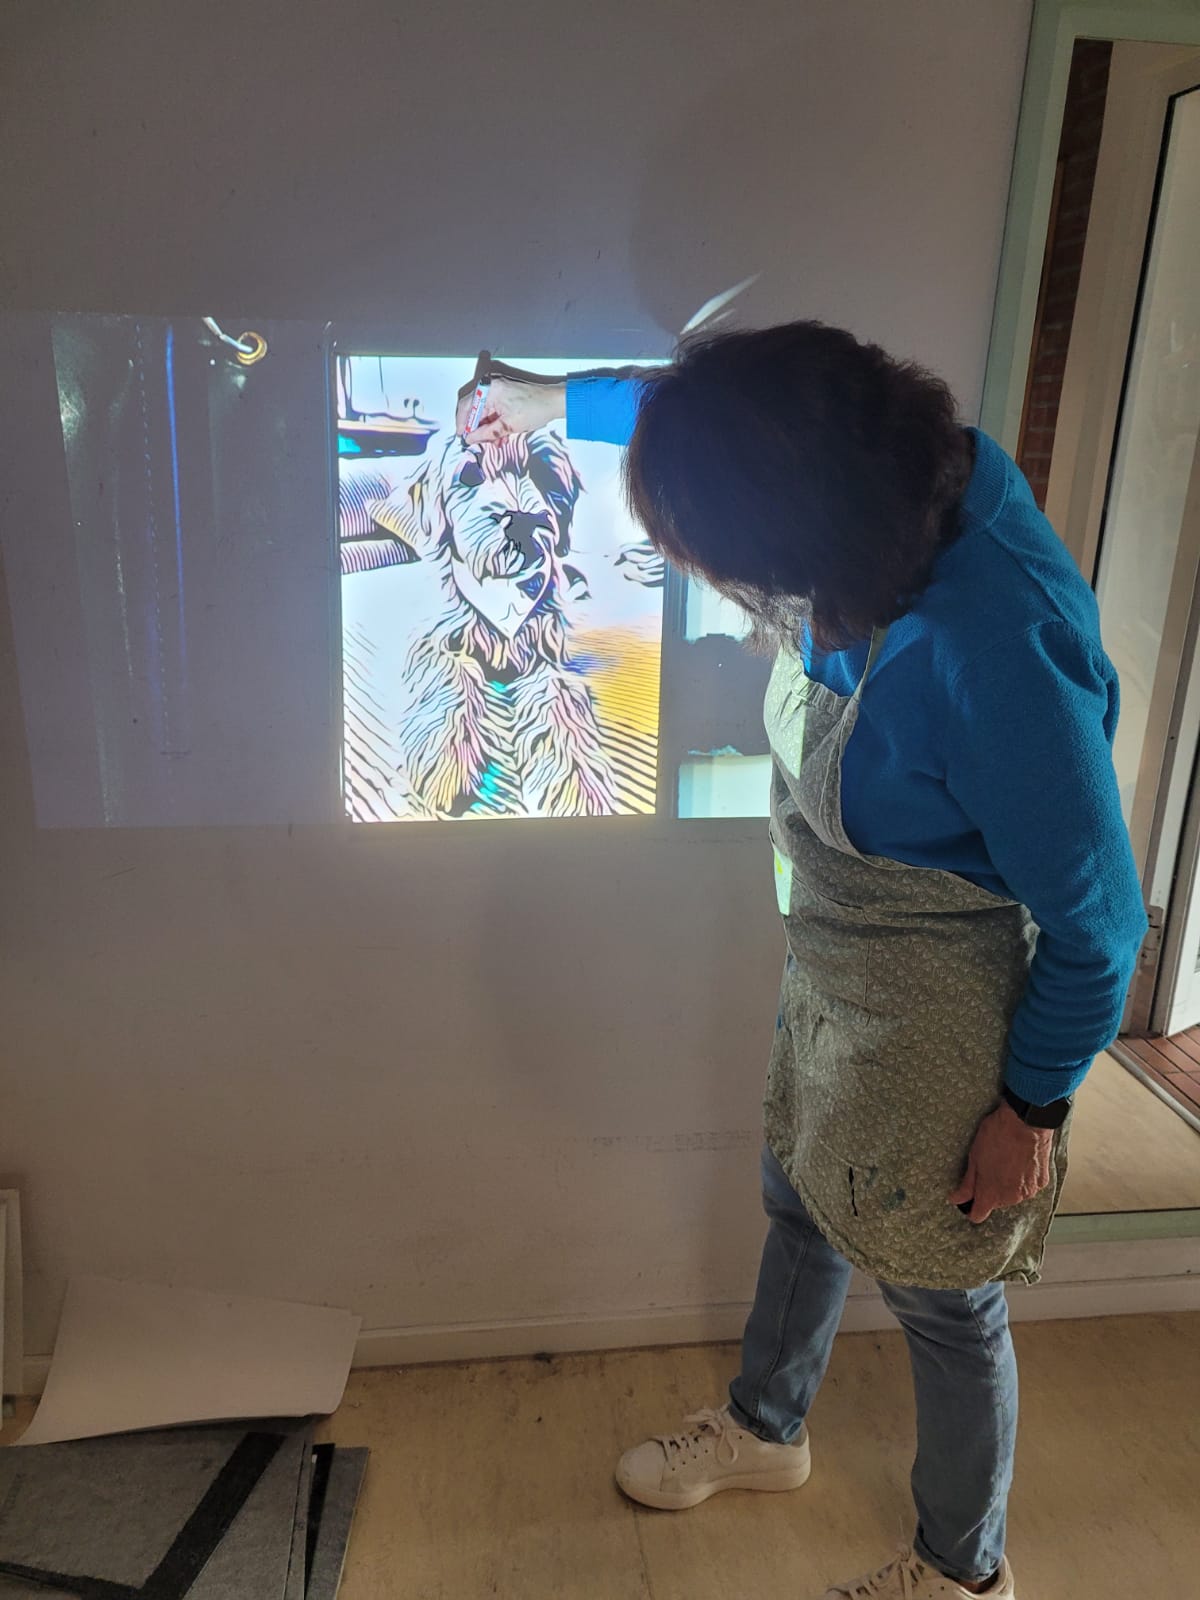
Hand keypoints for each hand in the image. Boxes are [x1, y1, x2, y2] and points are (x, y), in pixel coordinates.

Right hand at [455, 358, 566, 443]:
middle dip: (476, 427)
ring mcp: (497, 388)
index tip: (462, 437)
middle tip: (477, 441)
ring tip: (494, 441)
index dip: (462, 423)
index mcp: (490, 389)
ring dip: (486, 428)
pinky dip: (493, 422)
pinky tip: (499, 435)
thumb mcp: (509, 426)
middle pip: (473, 408)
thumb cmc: (536, 408)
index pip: (466, 405)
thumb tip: (471, 438)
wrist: (554, 402)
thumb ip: (487, 433)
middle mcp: (491, 385)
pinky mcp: (503, 393)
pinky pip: (492, 409)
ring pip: (483, 411)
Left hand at [948, 1100, 1053, 1223]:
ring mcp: (1029, 1191)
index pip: (978, 1215)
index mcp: (992, 1194)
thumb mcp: (974, 1157)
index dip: (971, 1208)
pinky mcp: (1042, 1181)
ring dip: (1008, 1184)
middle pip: (996, 1203)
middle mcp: (1012, 1198)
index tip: (969, 1199)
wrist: (1026, 1121)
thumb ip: (967, 1184)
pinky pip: (1028, 1185)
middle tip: (988, 1166)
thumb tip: (956, 1199)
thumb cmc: (998, 1135)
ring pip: (1013, 1194)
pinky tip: (1019, 1160)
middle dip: (990, 1189)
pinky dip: (1023, 1177)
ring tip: (1004, 1160)